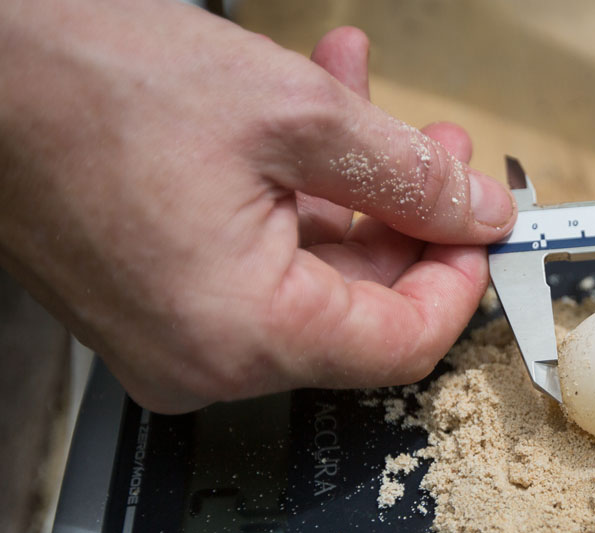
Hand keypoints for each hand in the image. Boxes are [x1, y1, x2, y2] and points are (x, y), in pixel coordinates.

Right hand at [0, 0, 515, 412]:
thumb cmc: (88, 83)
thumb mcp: (290, 114)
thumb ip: (406, 176)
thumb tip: (476, 213)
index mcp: (242, 335)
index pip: (401, 346)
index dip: (458, 282)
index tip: (479, 226)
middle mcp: (204, 359)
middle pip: (358, 309)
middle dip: (406, 217)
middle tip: (435, 150)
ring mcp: (173, 336)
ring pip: (308, 274)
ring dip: (350, 188)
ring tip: (368, 103)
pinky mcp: (152, 302)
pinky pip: (255, 262)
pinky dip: (292, 195)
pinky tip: (312, 117)